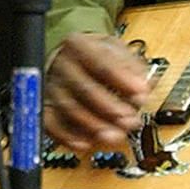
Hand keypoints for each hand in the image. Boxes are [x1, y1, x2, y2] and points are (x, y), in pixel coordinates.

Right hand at [43, 32, 149, 151]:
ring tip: (115, 135)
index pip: (100, 62)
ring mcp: (51, 87)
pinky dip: (68, 136)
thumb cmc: (94, 55)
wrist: (69, 58)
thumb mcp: (116, 50)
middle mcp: (62, 65)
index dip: (122, 80)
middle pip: (84, 88)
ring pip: (70, 108)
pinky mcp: (45, 107)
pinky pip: (51, 124)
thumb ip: (132, 66)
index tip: (141, 93)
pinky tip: (86, 143)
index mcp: (78, 45)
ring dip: (94, 125)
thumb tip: (144, 86)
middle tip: (129, 119)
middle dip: (109, 107)